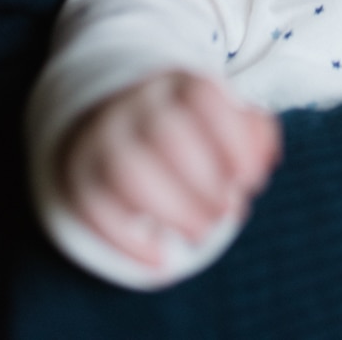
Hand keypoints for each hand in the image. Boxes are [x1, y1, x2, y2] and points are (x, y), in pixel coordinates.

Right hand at [55, 71, 280, 266]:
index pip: (202, 96)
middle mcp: (135, 103)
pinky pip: (93, 206)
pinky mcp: (78, 173)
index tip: (251, 179)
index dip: (233, 139)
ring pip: (127, 171)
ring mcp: (101, 137)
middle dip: (204, 183)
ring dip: (171, 210)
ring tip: (200, 232)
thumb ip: (252, 133)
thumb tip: (263, 162)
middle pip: (167, 136)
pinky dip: (128, 241)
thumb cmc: (185, 125)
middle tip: (225, 211)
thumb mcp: (220, 115)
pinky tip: (159, 259)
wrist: (109, 117)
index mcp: (176, 82)